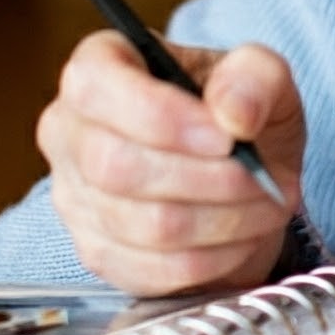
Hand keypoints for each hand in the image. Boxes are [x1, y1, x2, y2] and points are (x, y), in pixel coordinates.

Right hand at [38, 32, 305, 295]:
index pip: (93, 86)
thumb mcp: (261, 76)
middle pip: (117, 166)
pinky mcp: (95, 252)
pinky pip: (148, 269)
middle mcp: (68, 129)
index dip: (161, 116)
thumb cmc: (235, 114)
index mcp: (97, 65)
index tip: (226, 138)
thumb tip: (234, 113)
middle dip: (207, 179)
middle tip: (262, 179)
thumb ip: (254, 76)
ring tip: (265, 205)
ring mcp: (72, 196)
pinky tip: (241, 238)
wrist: (238, 174)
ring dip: (221, 221)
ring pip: (141, 224)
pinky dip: (210, 259)